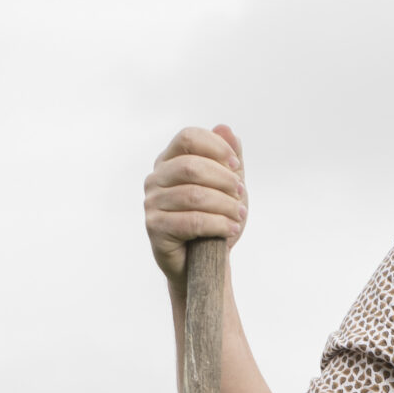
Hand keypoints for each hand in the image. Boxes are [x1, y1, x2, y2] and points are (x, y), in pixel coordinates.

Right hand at [144, 124, 245, 284]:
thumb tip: (226, 129)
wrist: (203, 263)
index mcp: (169, 161)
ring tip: (239, 215)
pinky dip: (218, 224)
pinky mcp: (155, 227)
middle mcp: (155, 178)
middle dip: (224, 180)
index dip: (215, 147)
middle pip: (191, 166)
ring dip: (225, 205)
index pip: (188, 137)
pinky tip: (232, 230)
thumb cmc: (214, 221)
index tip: (237, 167)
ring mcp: (152, 202)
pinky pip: (191, 221)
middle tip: (242, 195)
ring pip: (194, 195)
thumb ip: (228, 159)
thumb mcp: (227, 188)